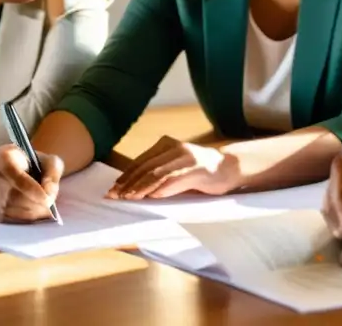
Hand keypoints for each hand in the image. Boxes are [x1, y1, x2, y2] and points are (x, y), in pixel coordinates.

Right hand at [0, 144, 62, 222]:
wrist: (17, 166)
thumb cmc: (35, 162)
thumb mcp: (49, 160)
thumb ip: (53, 172)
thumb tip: (49, 192)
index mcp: (3, 156)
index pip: (15, 176)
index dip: (32, 191)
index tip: (48, 199)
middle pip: (11, 196)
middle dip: (33, 205)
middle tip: (50, 208)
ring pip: (6, 209)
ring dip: (29, 214)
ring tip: (44, 212)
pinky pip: (4, 219)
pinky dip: (22, 220)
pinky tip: (34, 216)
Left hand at [106, 136, 235, 198]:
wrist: (228, 167)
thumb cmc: (200, 170)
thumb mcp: (177, 165)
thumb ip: (159, 170)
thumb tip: (132, 186)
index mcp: (168, 144)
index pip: (141, 161)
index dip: (126, 176)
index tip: (113, 189)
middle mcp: (175, 147)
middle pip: (146, 167)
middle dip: (128, 183)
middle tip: (114, 196)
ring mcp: (185, 157)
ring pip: (156, 173)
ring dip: (140, 188)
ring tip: (128, 198)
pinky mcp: (195, 169)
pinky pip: (172, 179)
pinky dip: (158, 189)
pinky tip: (149, 197)